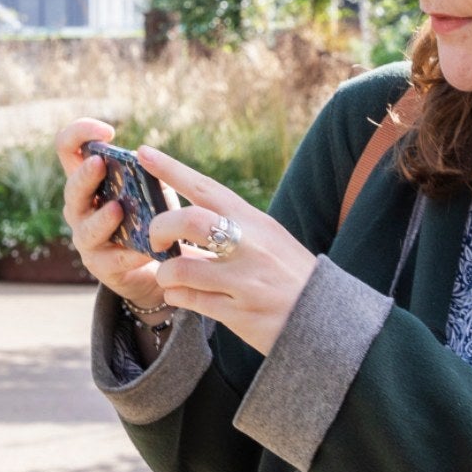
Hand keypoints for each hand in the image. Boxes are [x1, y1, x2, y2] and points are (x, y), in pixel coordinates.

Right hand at [54, 118, 162, 311]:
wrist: (154, 267)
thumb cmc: (148, 219)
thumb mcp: (149, 191)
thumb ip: (147, 175)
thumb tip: (149, 160)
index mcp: (87, 183)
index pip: (68, 149)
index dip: (79, 134)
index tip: (107, 132)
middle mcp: (80, 209)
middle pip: (72, 188)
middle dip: (85, 176)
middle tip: (100, 163)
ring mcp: (87, 239)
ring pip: (87, 228)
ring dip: (101, 218)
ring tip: (117, 209)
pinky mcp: (102, 267)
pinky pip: (114, 259)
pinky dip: (130, 253)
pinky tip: (145, 250)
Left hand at [135, 146, 317, 354]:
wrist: (328, 319)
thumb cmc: (289, 275)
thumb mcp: (268, 241)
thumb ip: (230, 229)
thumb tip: (180, 225)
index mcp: (255, 222)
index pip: (207, 188)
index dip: (172, 169)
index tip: (143, 153)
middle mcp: (250, 246)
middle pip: (190, 221)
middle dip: (160, 228)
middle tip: (155, 241)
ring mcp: (245, 280)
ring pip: (181, 267)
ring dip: (165, 273)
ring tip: (169, 277)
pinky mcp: (239, 313)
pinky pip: (190, 300)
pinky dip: (176, 296)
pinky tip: (180, 295)